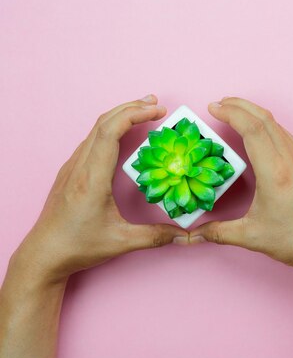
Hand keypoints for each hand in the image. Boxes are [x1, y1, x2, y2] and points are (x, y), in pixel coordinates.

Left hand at [9, 95, 186, 284]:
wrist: (44, 254)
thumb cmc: (79, 246)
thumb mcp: (122, 242)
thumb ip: (156, 236)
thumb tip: (184, 234)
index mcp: (92, 178)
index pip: (110, 132)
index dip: (134, 115)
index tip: (158, 111)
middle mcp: (80, 166)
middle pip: (103, 122)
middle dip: (131, 107)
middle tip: (157, 104)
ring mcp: (72, 167)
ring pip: (96, 129)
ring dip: (120, 115)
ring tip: (144, 111)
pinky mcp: (70, 171)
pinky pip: (91, 139)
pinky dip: (111, 128)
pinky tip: (123, 134)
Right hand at [190, 97, 292, 274]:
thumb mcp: (250, 237)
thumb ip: (217, 232)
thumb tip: (190, 236)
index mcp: (275, 174)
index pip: (253, 130)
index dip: (232, 114)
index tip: (213, 107)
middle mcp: (290, 162)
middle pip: (266, 120)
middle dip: (241, 106)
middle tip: (219, 103)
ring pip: (278, 126)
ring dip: (256, 113)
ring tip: (235, 111)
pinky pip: (287, 136)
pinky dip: (269, 126)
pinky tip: (260, 131)